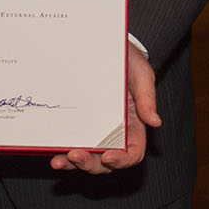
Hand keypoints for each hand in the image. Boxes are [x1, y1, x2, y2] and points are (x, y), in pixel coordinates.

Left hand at [51, 43, 158, 175]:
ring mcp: (94, 130)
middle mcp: (114, 133)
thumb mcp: (141, 74)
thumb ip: (147, 97)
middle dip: (91, 164)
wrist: (103, 44)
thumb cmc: (128, 59)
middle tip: (75, 155)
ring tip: (58, 161)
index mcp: (134, 125)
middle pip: (106, 162)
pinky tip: (52, 154)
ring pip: (87, 158)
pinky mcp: (77, 123)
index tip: (107, 157)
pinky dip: (62, 153)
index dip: (122, 160)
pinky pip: (71, 143)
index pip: (133, 152)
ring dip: (73, 164)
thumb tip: (155, 122)